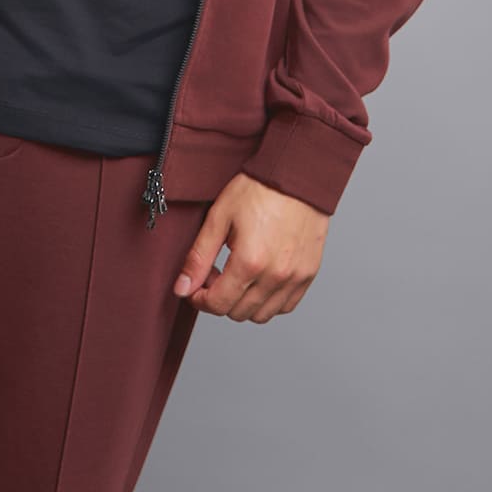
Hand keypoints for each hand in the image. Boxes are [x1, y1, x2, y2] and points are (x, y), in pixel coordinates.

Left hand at [173, 174, 328, 322]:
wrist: (297, 176)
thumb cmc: (258, 190)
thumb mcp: (219, 218)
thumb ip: (198, 257)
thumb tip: (182, 288)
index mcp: (250, 262)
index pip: (218, 304)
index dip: (199, 299)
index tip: (195, 286)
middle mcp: (275, 276)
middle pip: (238, 313)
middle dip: (219, 298)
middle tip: (215, 274)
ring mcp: (295, 277)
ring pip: (262, 315)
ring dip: (244, 303)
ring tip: (238, 276)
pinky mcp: (309, 274)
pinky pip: (286, 306)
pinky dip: (269, 301)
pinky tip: (259, 279)